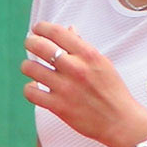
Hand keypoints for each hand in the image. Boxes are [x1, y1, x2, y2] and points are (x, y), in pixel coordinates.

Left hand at [21, 21, 146, 146]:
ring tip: (31, 66)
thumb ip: (83, 46)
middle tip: (30, 43)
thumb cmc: (112, 88)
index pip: (57, 32)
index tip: (37, 28)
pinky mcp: (58, 106)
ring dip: (27, 65)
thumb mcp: (101, 62)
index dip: (42, 27)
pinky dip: (29, 88)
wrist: (119, 119)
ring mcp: (65, 87)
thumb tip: (69, 29)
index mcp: (88, 54)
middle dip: (30, 42)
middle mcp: (75, 68)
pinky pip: (31, 92)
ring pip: (31, 68)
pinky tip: (35, 87)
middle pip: (40, 46)